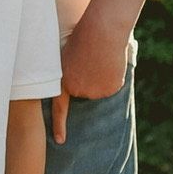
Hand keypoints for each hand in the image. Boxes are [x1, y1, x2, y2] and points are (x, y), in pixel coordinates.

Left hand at [51, 9, 129, 143]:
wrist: (101, 32)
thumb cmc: (83, 37)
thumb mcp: (67, 54)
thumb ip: (70, 71)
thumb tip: (77, 82)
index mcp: (64, 82)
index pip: (59, 108)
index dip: (59, 125)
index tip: (60, 141)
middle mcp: (79, 91)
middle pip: (86, 92)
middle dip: (89, 79)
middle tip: (90, 60)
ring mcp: (95, 92)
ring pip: (101, 88)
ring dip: (102, 76)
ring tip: (100, 58)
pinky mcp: (110, 89)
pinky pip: (113, 85)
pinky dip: (113, 75)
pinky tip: (110, 62)